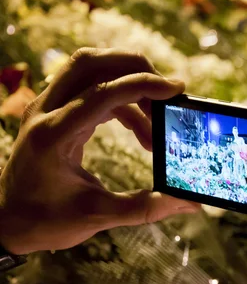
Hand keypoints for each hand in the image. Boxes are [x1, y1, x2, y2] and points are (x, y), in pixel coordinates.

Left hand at [0, 48, 198, 254]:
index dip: (143, 85)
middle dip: (136, 68)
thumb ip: (146, 207)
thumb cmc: (45, 221)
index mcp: (53, 136)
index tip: (177, 89)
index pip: (102, 92)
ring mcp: (45, 107)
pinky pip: (90, 87)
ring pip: (89, 67)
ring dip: (128, 81)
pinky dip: (121, 99)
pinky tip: (140, 129)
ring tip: (156, 117)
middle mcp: (45, 112)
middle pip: (91, 62)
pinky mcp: (53, 111)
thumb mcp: (98, 216)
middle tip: (168, 93)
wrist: (6, 221)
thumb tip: (190, 206)